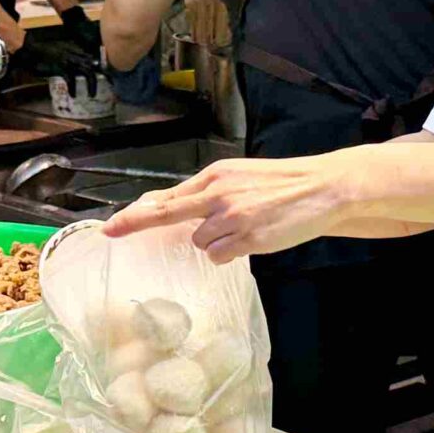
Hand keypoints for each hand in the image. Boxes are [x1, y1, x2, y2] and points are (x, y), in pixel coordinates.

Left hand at [105, 152, 361, 259]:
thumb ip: (204, 193)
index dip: (137, 212)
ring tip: (244, 229)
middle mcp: (218, 194)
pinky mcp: (248, 237)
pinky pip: (219, 256)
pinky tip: (251, 239)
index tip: (111, 226)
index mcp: (215, 176)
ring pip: (198, 242)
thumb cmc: (280, 185)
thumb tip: (165, 204)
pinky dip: (229, 253)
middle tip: (111, 232)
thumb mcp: (237, 178)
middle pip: (167, 213)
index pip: (167, 196)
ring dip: (214, 242)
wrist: (322, 188)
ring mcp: (232, 216)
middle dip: (136, 223)